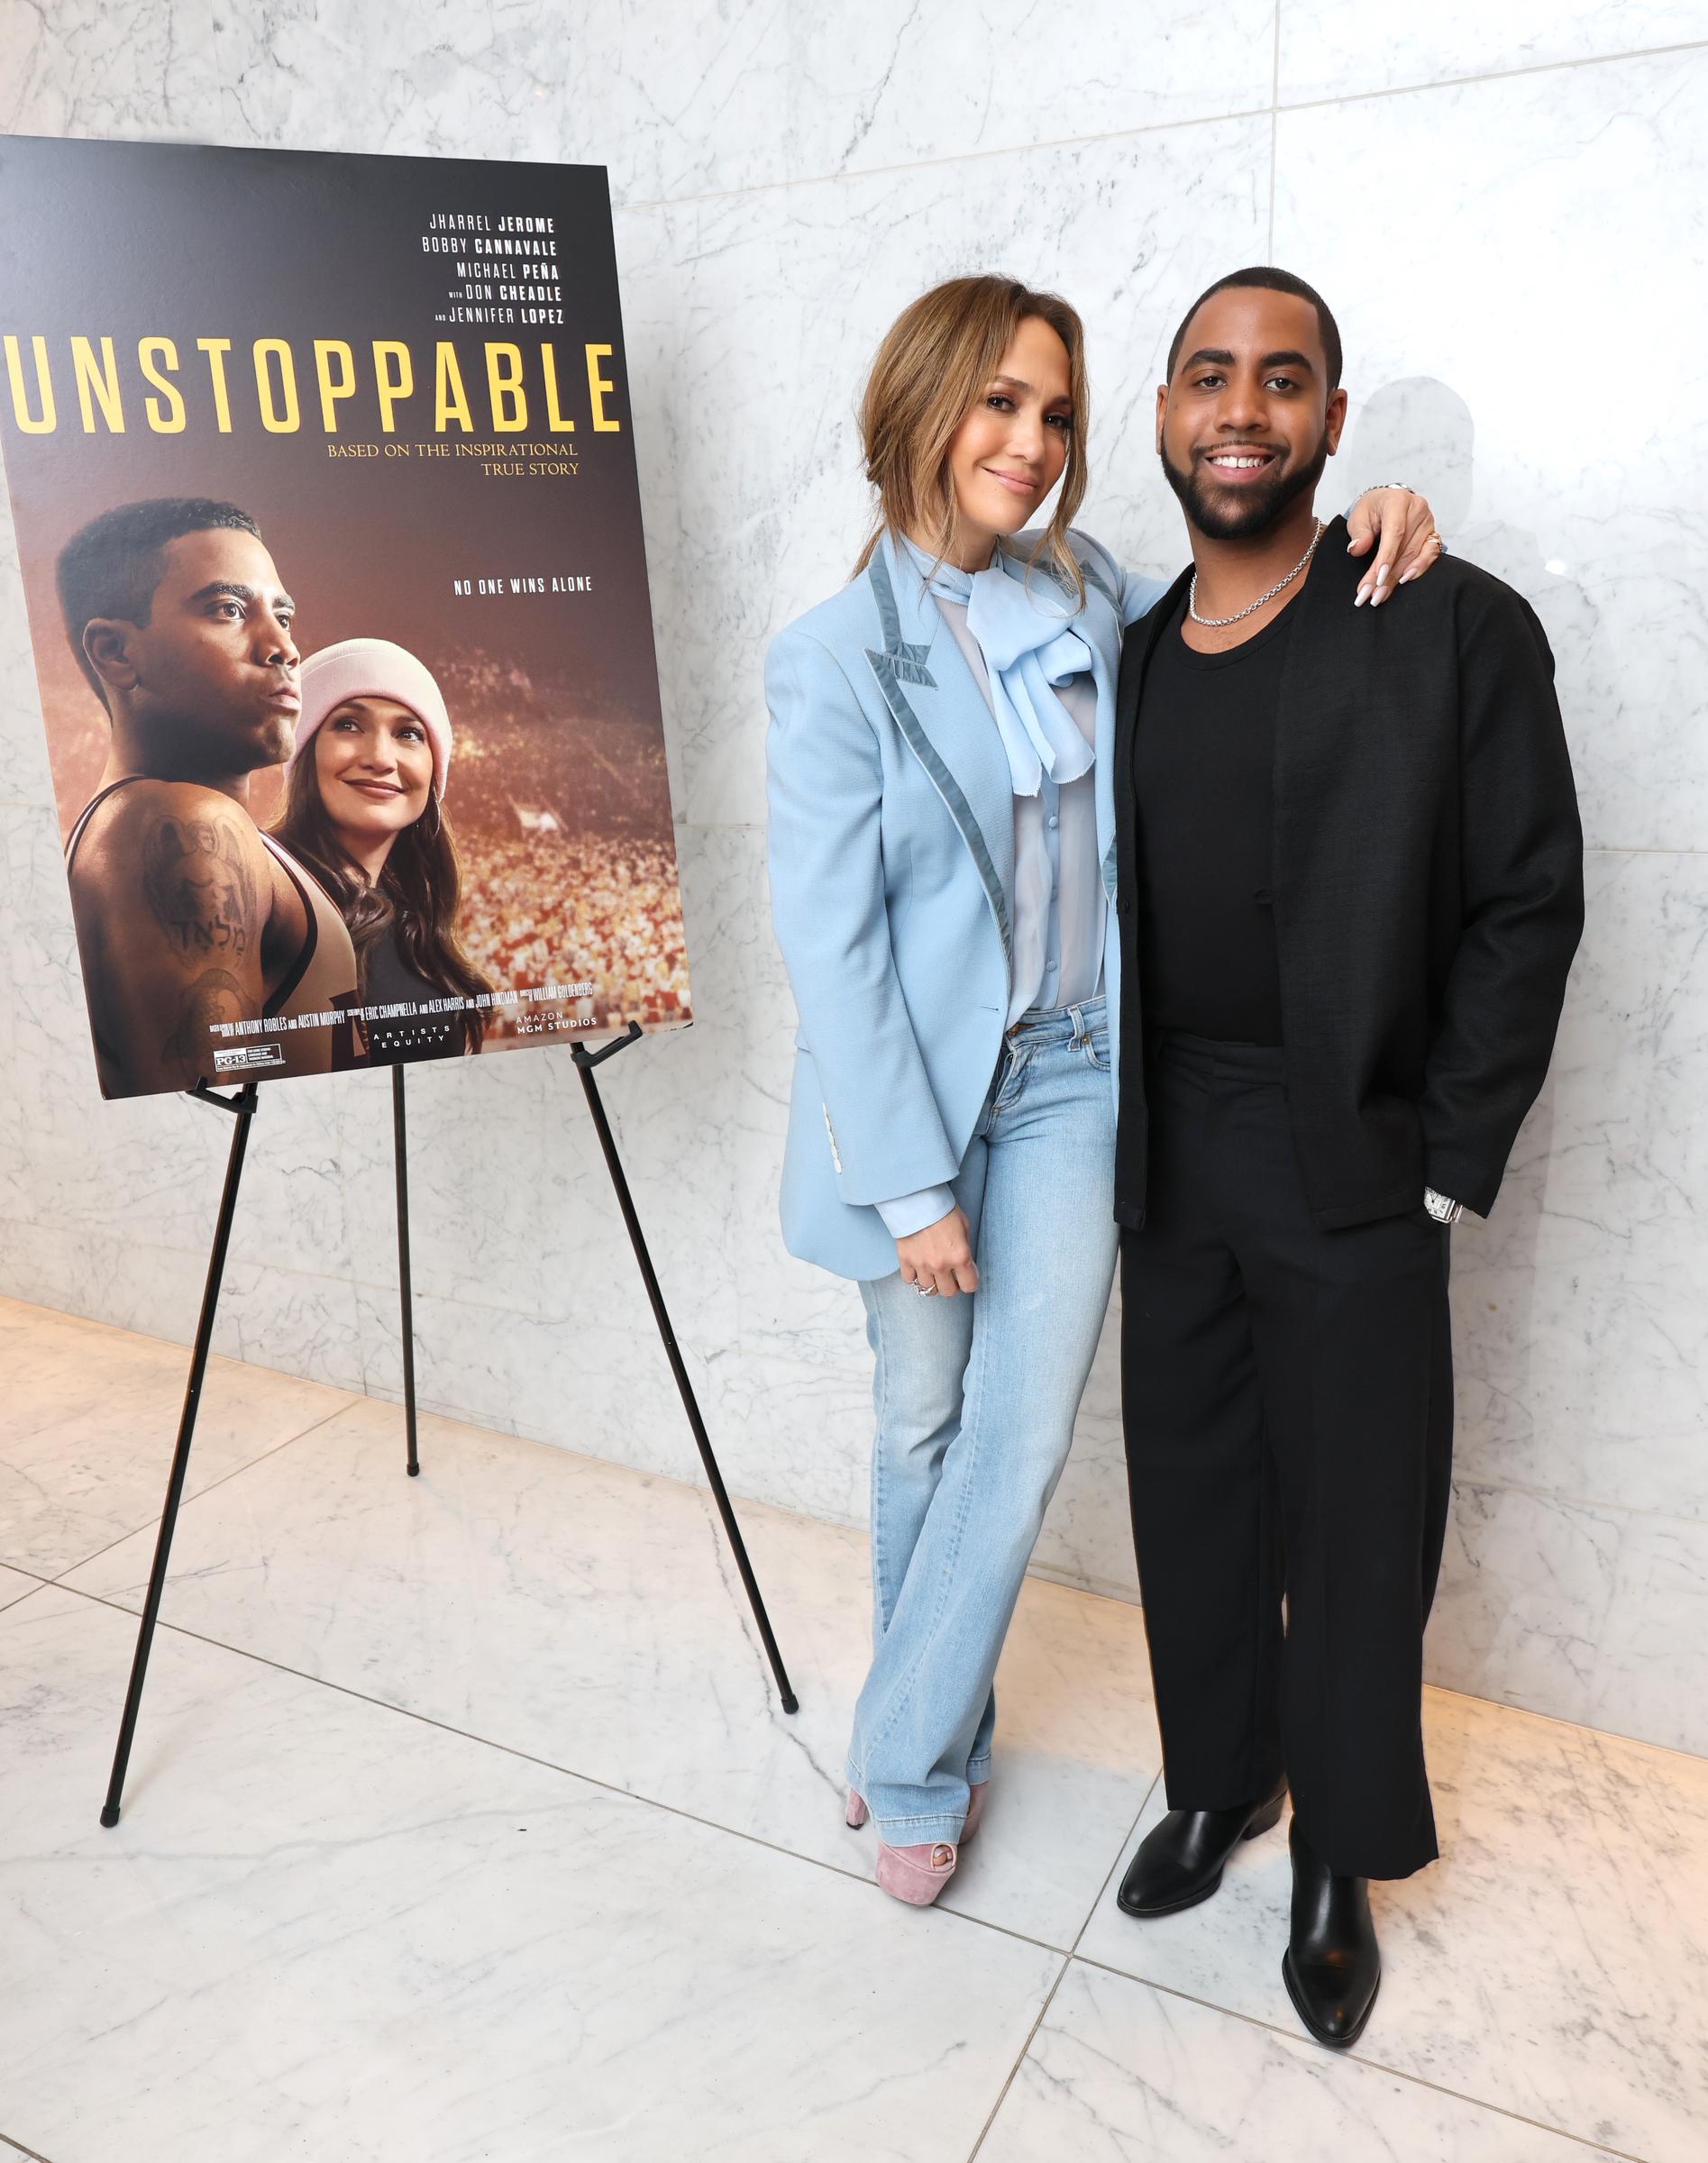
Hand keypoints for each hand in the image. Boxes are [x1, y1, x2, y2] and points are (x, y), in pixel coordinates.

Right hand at [896, 1206, 978, 1296]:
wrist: (917, 1199)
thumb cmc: (943, 1209)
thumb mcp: (964, 1226)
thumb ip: (965, 1248)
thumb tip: (965, 1263)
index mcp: (960, 1256)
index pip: (969, 1286)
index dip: (969, 1282)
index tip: (967, 1277)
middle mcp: (941, 1265)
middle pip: (948, 1292)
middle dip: (951, 1285)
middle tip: (950, 1275)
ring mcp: (921, 1264)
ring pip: (927, 1289)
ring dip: (932, 1281)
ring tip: (933, 1271)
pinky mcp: (905, 1260)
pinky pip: (909, 1280)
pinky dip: (914, 1277)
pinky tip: (918, 1267)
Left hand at [1345, 487, 1442, 605]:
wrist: (1386, 502)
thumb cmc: (1372, 509)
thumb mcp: (1358, 516)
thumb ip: (1358, 532)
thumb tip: (1357, 549)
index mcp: (1398, 501)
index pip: (1395, 532)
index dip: (1387, 557)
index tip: (1377, 579)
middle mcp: (1417, 509)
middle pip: (1404, 549)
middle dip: (1387, 576)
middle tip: (1371, 596)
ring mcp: (1428, 522)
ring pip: (1414, 555)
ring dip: (1397, 579)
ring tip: (1380, 595)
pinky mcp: (1432, 533)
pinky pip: (1430, 554)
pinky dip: (1419, 569)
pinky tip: (1405, 581)